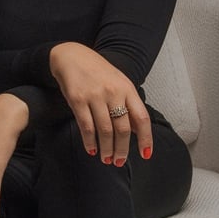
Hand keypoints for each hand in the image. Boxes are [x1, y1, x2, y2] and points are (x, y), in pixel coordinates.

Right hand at [49, 42, 152, 164]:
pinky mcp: (77, 100)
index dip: (146, 139)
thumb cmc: (98, 72)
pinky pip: (86, 126)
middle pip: (122, 129)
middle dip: (122, 149)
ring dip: (106, 149)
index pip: (141, 118)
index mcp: (127, 89)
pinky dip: (90, 142)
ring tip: (106, 159)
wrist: (72, 56)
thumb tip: (136, 130)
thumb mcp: (119, 83)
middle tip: (119, 161)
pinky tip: (92, 149)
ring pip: (105, 131)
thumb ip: (128, 105)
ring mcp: (95, 96)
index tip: (145, 154)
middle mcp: (113, 92)